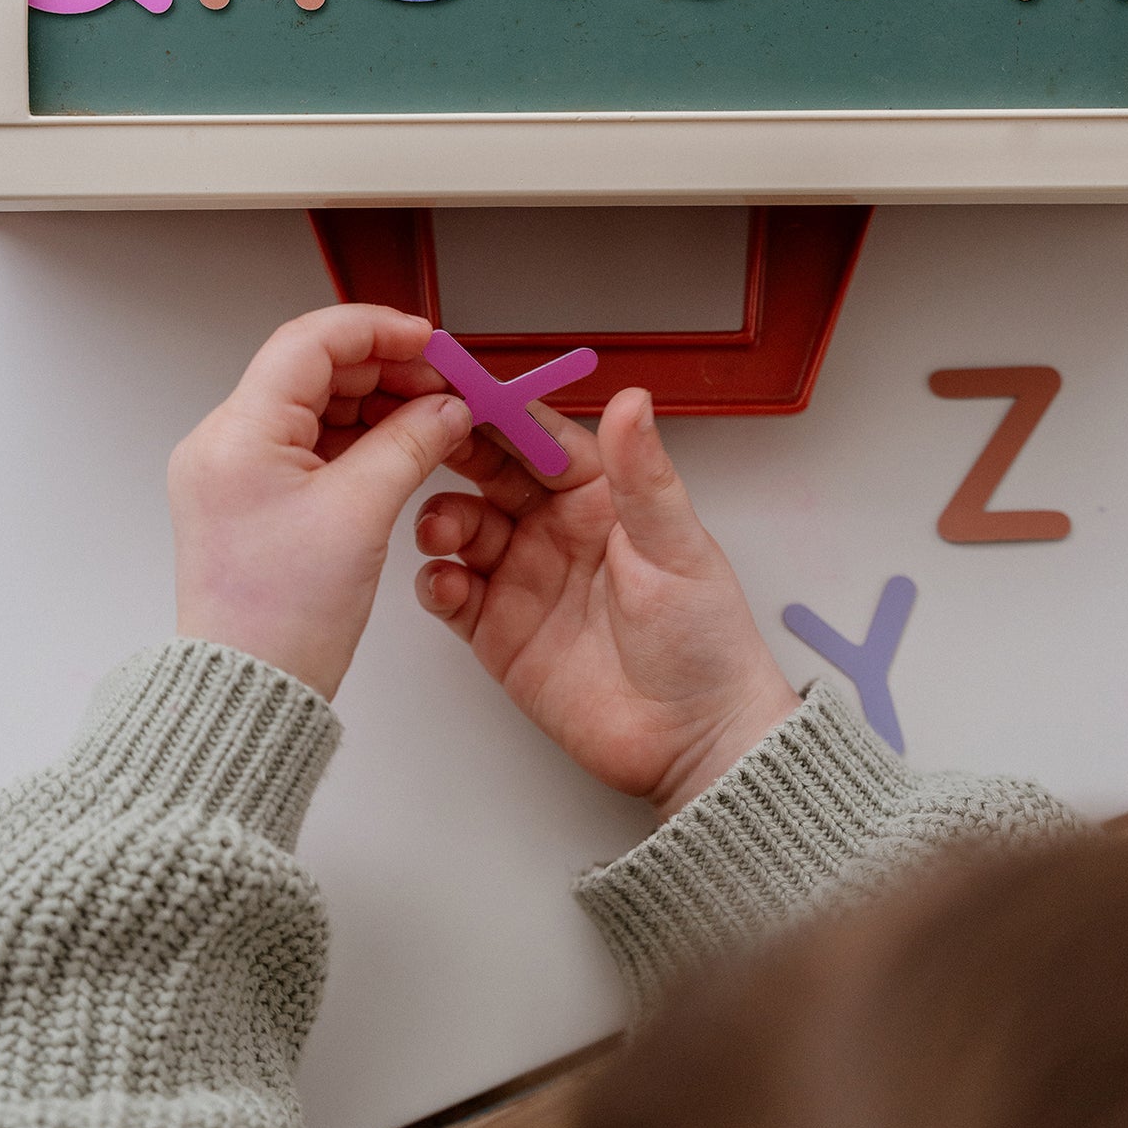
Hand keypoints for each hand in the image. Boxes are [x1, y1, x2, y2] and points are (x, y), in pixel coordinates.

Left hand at [170, 306, 471, 698]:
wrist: (248, 688)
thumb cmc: (282, 618)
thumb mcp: (362, 513)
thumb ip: (411, 442)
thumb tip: (447, 407)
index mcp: (235, 435)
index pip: (308, 343)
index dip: (376, 330)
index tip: (430, 341)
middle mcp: (223, 443)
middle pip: (310, 370)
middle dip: (383, 367)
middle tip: (444, 383)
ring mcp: (233, 471)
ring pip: (312, 405)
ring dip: (374, 402)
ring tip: (432, 417)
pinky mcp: (250, 497)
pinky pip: (308, 443)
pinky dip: (356, 437)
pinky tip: (400, 445)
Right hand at [413, 388, 799, 815]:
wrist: (693, 740)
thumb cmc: (704, 639)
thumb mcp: (677, 547)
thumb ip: (642, 475)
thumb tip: (632, 400)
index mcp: (601, 496)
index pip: (542, 437)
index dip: (502, 410)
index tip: (463, 388)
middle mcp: (556, 529)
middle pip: (490, 473)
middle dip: (456, 455)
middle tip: (424, 443)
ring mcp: (522, 578)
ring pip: (462, 527)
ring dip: (442, 519)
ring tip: (442, 530)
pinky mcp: (498, 631)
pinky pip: (452, 592)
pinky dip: (438, 581)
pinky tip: (445, 581)